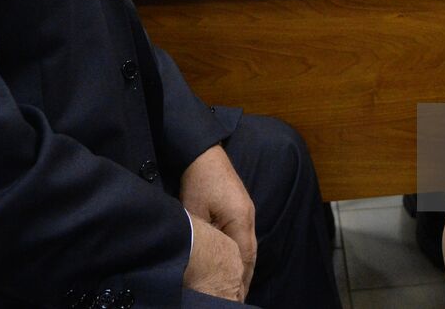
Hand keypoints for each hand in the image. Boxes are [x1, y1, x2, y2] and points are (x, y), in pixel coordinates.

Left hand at [181, 145, 256, 296]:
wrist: (202, 151)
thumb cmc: (198, 181)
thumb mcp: (194, 215)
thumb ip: (201, 240)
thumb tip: (200, 263)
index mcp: (241, 221)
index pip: (243, 260)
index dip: (239, 282)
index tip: (233, 300)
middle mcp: (249, 218)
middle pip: (250, 257)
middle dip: (243, 280)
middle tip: (235, 300)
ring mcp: (247, 213)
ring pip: (248, 248)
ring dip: (242, 268)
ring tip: (235, 289)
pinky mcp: (240, 209)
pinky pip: (244, 238)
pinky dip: (239, 254)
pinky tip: (233, 264)